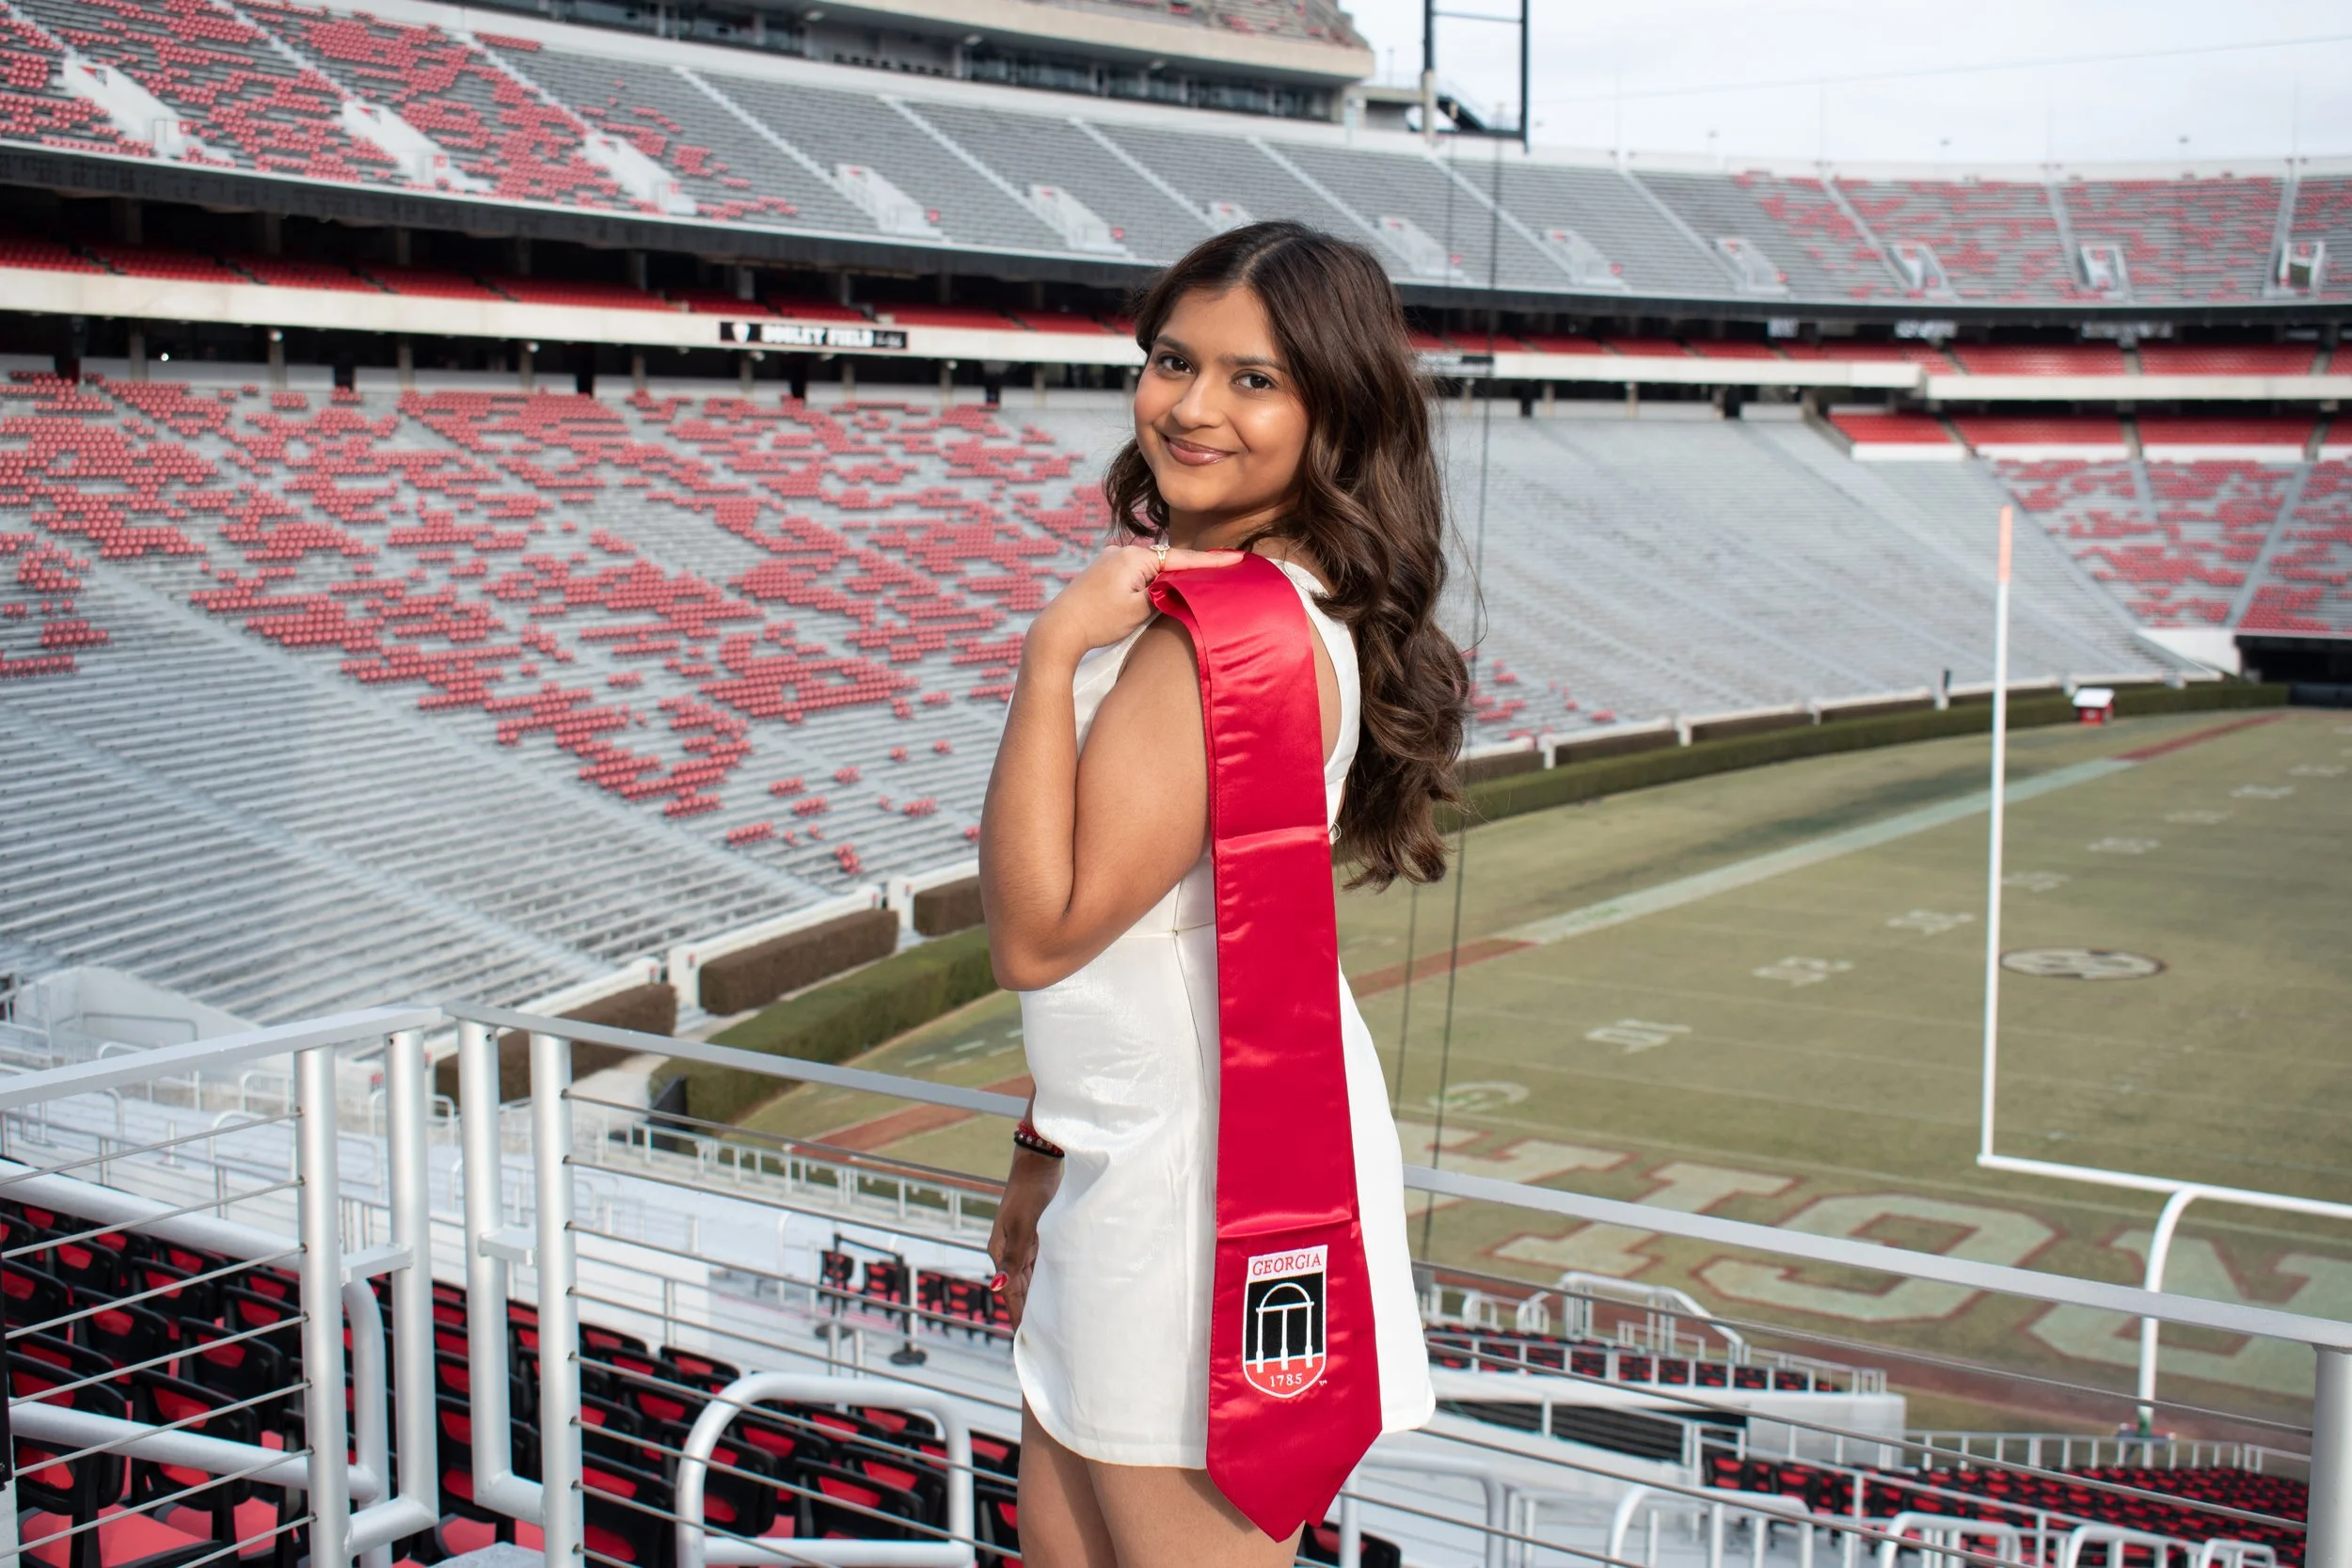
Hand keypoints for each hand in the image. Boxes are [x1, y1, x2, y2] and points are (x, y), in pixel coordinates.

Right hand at [987, 1147, 1063, 1330]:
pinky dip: (1043, 1282)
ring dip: (1036, 1299)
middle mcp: (1008, 1252)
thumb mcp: (1023, 1228)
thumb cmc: (1030, 1195)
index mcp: (1000, 1252)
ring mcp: (1022, 1245)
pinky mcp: (1035, 1239)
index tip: (1023, 1340)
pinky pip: (1037, 1267)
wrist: (1038, 1167)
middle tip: (1040, 1340)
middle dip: (1026, 1314)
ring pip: (1028, 1280)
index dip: (1017, 1316)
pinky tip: (1053, 1294)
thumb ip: (1013, 1259)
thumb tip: (999, 1288)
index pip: (1008, 1293)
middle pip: (1017, 1290)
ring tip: (1048, 1324)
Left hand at [1026, 544, 1241, 663]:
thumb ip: (1164, 592)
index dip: (1211, 562)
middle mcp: (1121, 551)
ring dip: (1167, 577)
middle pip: (1166, 560)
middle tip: (1221, 574)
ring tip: (1192, 587)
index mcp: (1134, 557)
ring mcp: (1109, 560)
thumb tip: (1178, 584)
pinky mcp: (1100, 573)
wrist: (1058, 630)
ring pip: (1149, 567)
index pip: (1181, 558)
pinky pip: (1135, 573)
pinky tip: (1157, 592)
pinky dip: (1149, 581)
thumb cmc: (1098, 621)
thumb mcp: (1140, 609)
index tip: (1237, 558)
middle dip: (1189, 569)